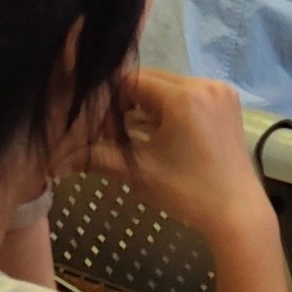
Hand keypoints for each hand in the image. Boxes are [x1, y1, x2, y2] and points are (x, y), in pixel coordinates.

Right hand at [87, 66, 273, 240]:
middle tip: (116, 137)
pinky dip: (170, 109)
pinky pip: (190, 95)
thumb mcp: (137, 171)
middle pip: (152, 80)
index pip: (132, 80)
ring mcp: (221, 92)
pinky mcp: (228, 103)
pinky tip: (159, 135)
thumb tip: (55, 160)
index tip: (104, 133)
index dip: (110, 103)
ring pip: (170, 87)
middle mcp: (206, 83)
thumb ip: (96, 156)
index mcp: (184, 96)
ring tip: (136, 138)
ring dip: (148, 106)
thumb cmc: (186, 191)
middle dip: (128, 104)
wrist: (236, 212)